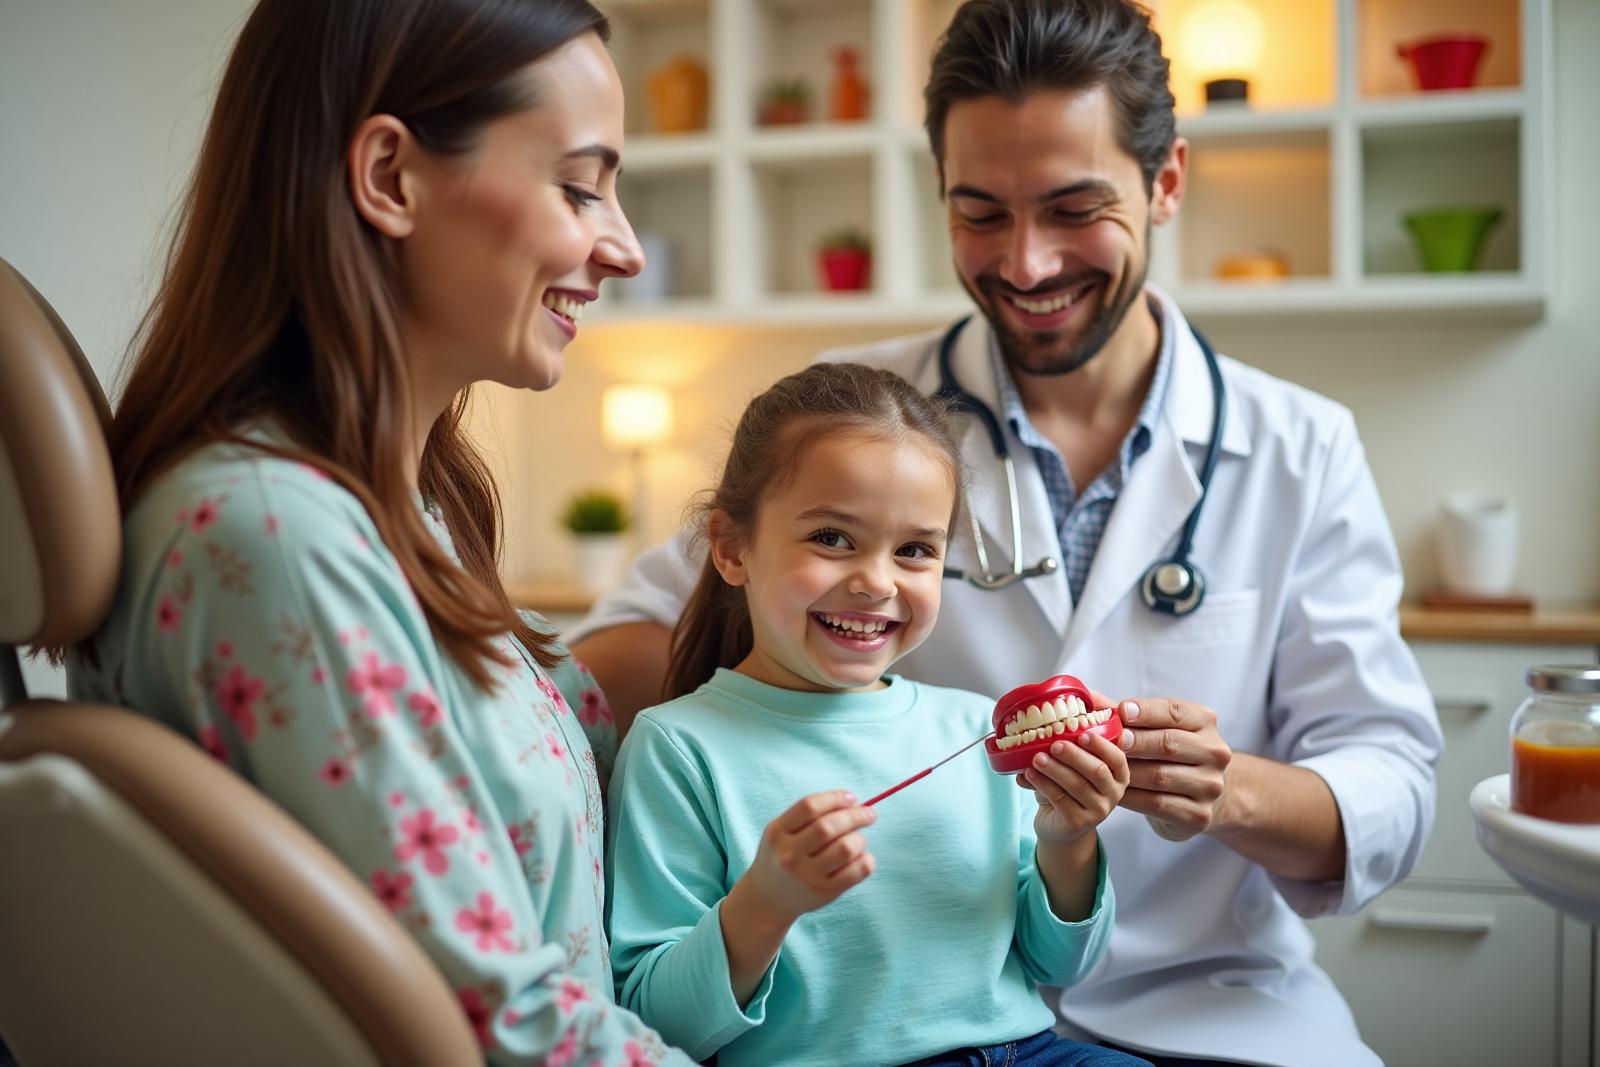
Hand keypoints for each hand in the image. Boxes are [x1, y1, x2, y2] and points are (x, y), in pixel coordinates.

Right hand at [740, 790, 876, 923]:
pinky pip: (856, 872)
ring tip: (859, 840)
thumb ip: (809, 815)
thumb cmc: (782, 856)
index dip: (835, 798)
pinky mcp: (824, 892)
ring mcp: (806, 876)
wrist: (769, 898)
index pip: (809, 807)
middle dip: (856, 816)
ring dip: (860, 839)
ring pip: (845, 848)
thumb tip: (853, 803)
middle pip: (829, 826)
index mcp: (777, 832)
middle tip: (870, 814)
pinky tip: (863, 857)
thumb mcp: (781, 831)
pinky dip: (867, 860)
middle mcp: (789, 855)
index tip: (853, 798)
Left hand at [1018, 732, 1129, 843]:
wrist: (1059, 824)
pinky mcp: (1078, 823)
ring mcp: (1098, 811)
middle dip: (1075, 756)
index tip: (1082, 735)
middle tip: (1055, 745)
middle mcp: (1113, 794)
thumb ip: (1069, 752)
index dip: (1101, 746)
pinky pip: (1060, 799)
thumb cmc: (1068, 789)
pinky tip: (1029, 774)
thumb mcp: (1074, 769)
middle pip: (1098, 771)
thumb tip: (1044, 732)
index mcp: (1118, 776)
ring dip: (1055, 769)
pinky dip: (1043, 784)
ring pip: (1078, 785)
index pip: (1117, 759)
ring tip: (1037, 758)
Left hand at [1113, 698, 1232, 840]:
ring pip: (1160, 776)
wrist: (1198, 794)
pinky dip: (1131, 797)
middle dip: (1135, 742)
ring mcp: (1210, 785)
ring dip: (1127, 772)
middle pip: (1169, 743)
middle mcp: (1215, 752)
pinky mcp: (1199, 814)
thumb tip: (1088, 698)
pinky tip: (1113, 791)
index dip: (1146, 711)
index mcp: (1204, 722)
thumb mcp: (1156, 727)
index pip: (1175, 711)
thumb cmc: (1169, 752)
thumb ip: (1126, 714)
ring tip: (1101, 767)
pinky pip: (1157, 803)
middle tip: (1107, 741)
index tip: (1121, 711)